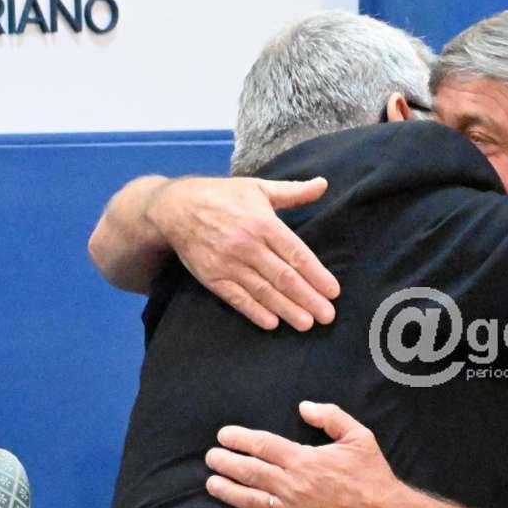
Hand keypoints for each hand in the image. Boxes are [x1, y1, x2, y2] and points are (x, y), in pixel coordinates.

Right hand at [147, 175, 339, 330]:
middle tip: (328, 316)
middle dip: (308, 298)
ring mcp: (228, 263)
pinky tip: (272, 323)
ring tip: (307, 324)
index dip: (316, 274)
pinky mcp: (211, 277)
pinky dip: (254, 311)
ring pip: (263, 290)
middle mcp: (247, 244)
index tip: (333, 291)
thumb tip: (323, 184)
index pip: (296, 253)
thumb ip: (293, 191)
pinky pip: (236, 298)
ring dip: (286, 309)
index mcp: (263, 222)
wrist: (174, 208)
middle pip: (283, 276)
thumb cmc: (222, 196)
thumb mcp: (258, 187)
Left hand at [205, 402, 412, 507]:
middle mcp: (291, 486)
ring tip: (212, 484)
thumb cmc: (372, 475)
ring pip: (250, 501)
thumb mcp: (359, 436)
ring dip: (228, 491)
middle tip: (210, 458)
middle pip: (249, 472)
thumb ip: (331, 417)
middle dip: (226, 463)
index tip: (223, 436)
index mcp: (303, 460)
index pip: (262, 446)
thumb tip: (304, 407)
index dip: (239, 439)